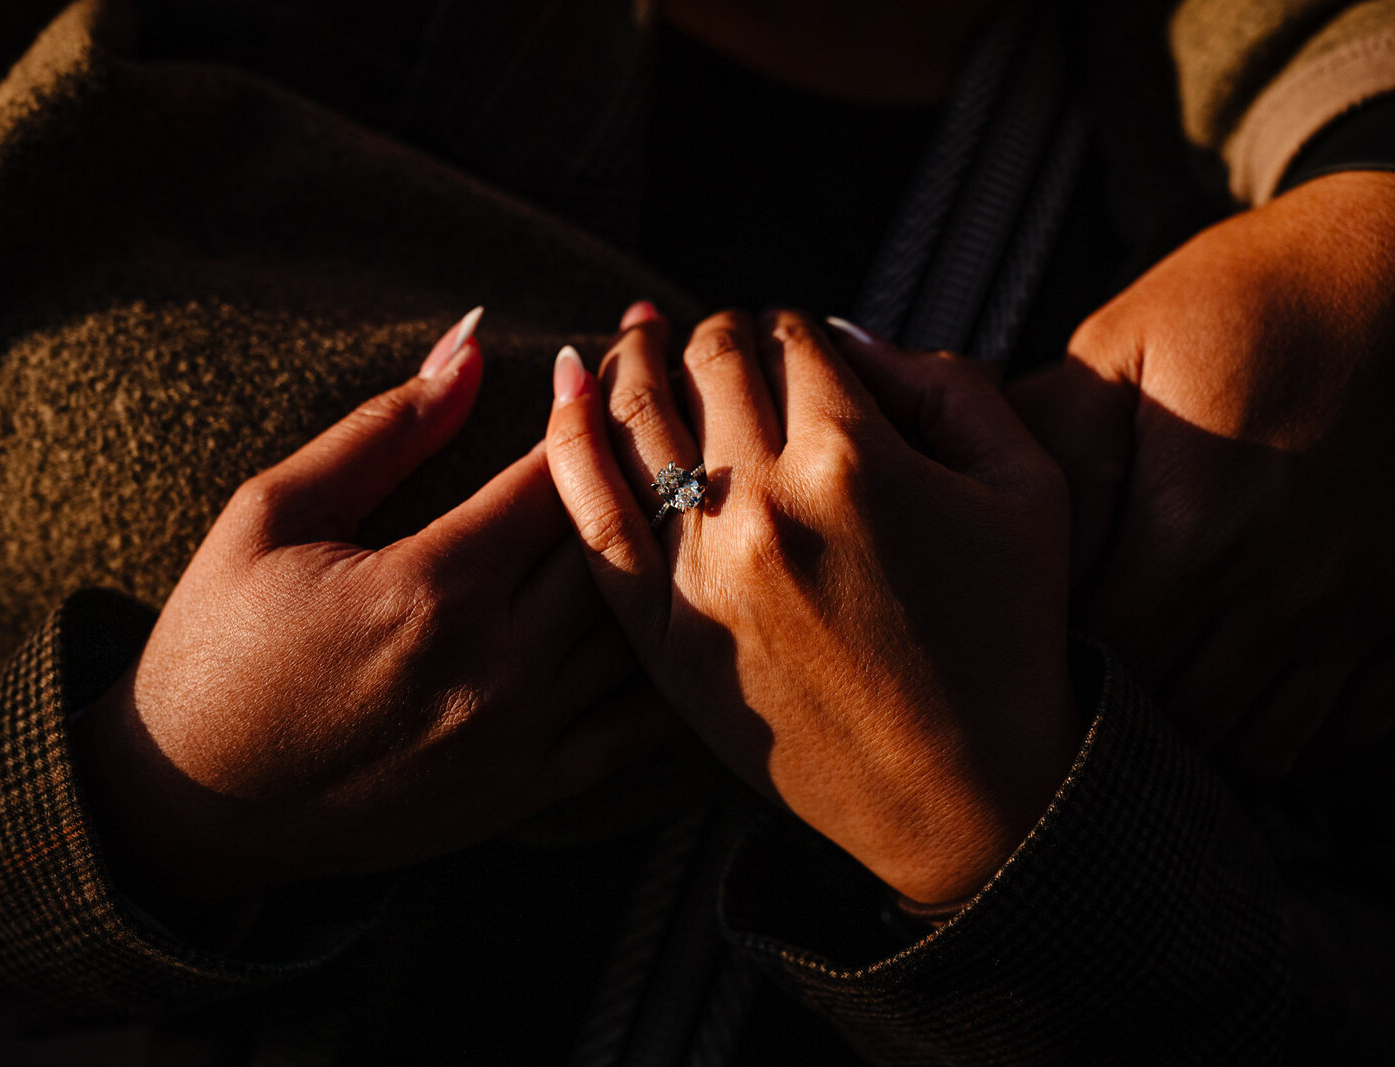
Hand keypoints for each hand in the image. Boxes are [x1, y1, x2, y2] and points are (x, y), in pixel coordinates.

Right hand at [77, 311, 672, 907]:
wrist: (189, 807)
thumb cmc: (215, 648)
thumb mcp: (273, 516)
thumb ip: (383, 431)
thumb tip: (473, 344)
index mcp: (430, 585)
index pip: (555, 469)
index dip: (597, 396)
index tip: (620, 347)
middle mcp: (494, 663)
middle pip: (616, 540)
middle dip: (650, 452)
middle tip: (679, 395)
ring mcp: (520, 736)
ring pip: (642, 626)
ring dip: (676, 550)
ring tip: (697, 487)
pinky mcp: (526, 791)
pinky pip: (638, 730)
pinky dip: (677, 668)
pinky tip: (699, 616)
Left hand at [544, 306, 1079, 903]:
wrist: (962, 793)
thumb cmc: (1008, 636)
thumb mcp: (1029, 486)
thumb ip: (947, 385)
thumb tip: (844, 336)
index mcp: (855, 457)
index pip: (792, 338)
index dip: (791, 326)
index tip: (792, 344)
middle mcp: (766, 502)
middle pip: (710, 363)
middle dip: (717, 335)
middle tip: (720, 342)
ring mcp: (702, 570)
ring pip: (636, 418)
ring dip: (632, 360)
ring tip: (635, 338)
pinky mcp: (661, 635)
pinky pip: (592, 518)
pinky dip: (568, 442)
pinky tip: (569, 389)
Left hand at [1011, 171, 1394, 776]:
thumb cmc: (1255, 298)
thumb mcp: (1125, 343)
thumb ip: (1047, 435)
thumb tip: (948, 479)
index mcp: (1193, 535)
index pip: (1096, 659)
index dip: (1049, 660)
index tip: (1019, 639)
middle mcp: (1276, 597)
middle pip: (1170, 716)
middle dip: (1112, 708)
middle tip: (1071, 679)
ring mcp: (1353, 617)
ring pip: (1260, 744)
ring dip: (1198, 732)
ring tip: (1150, 695)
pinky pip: (1349, 730)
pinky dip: (1294, 733)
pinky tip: (1249, 694)